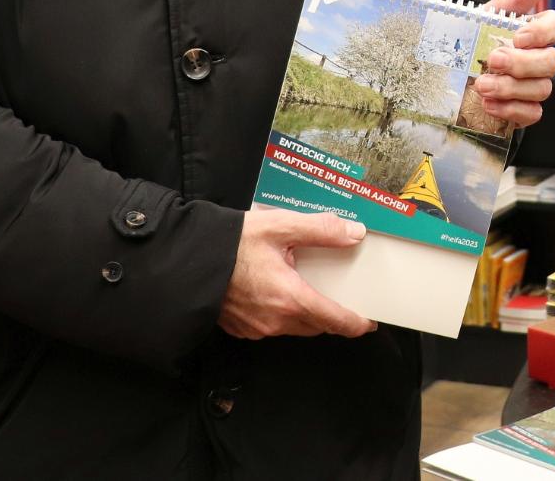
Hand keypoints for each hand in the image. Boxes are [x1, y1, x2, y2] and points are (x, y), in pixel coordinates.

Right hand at [218, 207, 375, 339]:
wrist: (187, 259)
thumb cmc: (231, 243)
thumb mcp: (280, 226)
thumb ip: (321, 230)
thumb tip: (354, 233)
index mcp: (291, 298)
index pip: (335, 320)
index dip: (356, 324)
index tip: (368, 323)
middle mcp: (275, 321)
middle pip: (316, 326)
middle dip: (331, 317)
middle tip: (340, 300)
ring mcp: (256, 328)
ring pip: (294, 328)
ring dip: (306, 316)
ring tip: (309, 292)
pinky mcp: (241, 328)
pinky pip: (271, 327)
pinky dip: (281, 315)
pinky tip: (277, 295)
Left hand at [474, 0, 554, 127]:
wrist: (456, 69)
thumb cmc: (476, 39)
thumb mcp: (485, 18)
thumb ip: (507, 5)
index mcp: (537, 32)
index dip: (543, 33)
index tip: (518, 37)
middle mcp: (542, 59)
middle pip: (552, 62)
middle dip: (522, 63)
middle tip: (493, 61)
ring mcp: (536, 85)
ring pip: (542, 89)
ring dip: (511, 88)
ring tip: (482, 86)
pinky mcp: (526, 109)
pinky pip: (532, 113)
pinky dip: (511, 110)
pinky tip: (489, 104)